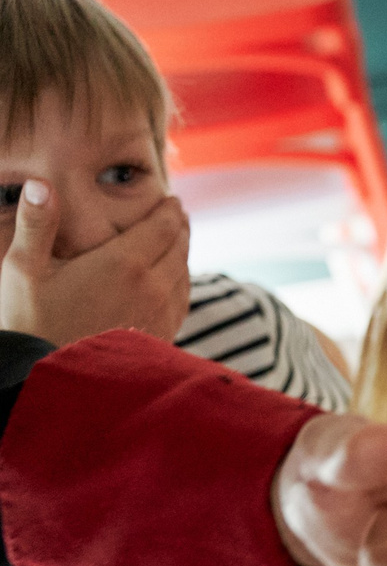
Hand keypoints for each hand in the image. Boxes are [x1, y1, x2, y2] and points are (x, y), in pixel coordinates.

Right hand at [0, 181, 189, 343]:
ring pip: (184, 276)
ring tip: (177, 244)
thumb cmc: (32, 323)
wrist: (51, 380)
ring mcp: (161, 315)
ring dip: (183, 255)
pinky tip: (172, 283)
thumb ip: (36, 226)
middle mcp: (152, 287)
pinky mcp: (162, 339)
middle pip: (179, 248)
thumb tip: (41, 184)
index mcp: (124, 263)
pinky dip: (181, 284)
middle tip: (178, 216)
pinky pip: (181, 303)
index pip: (164, 227)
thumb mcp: (23, 270)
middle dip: (180, 229)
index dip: (170, 210)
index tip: (172, 200)